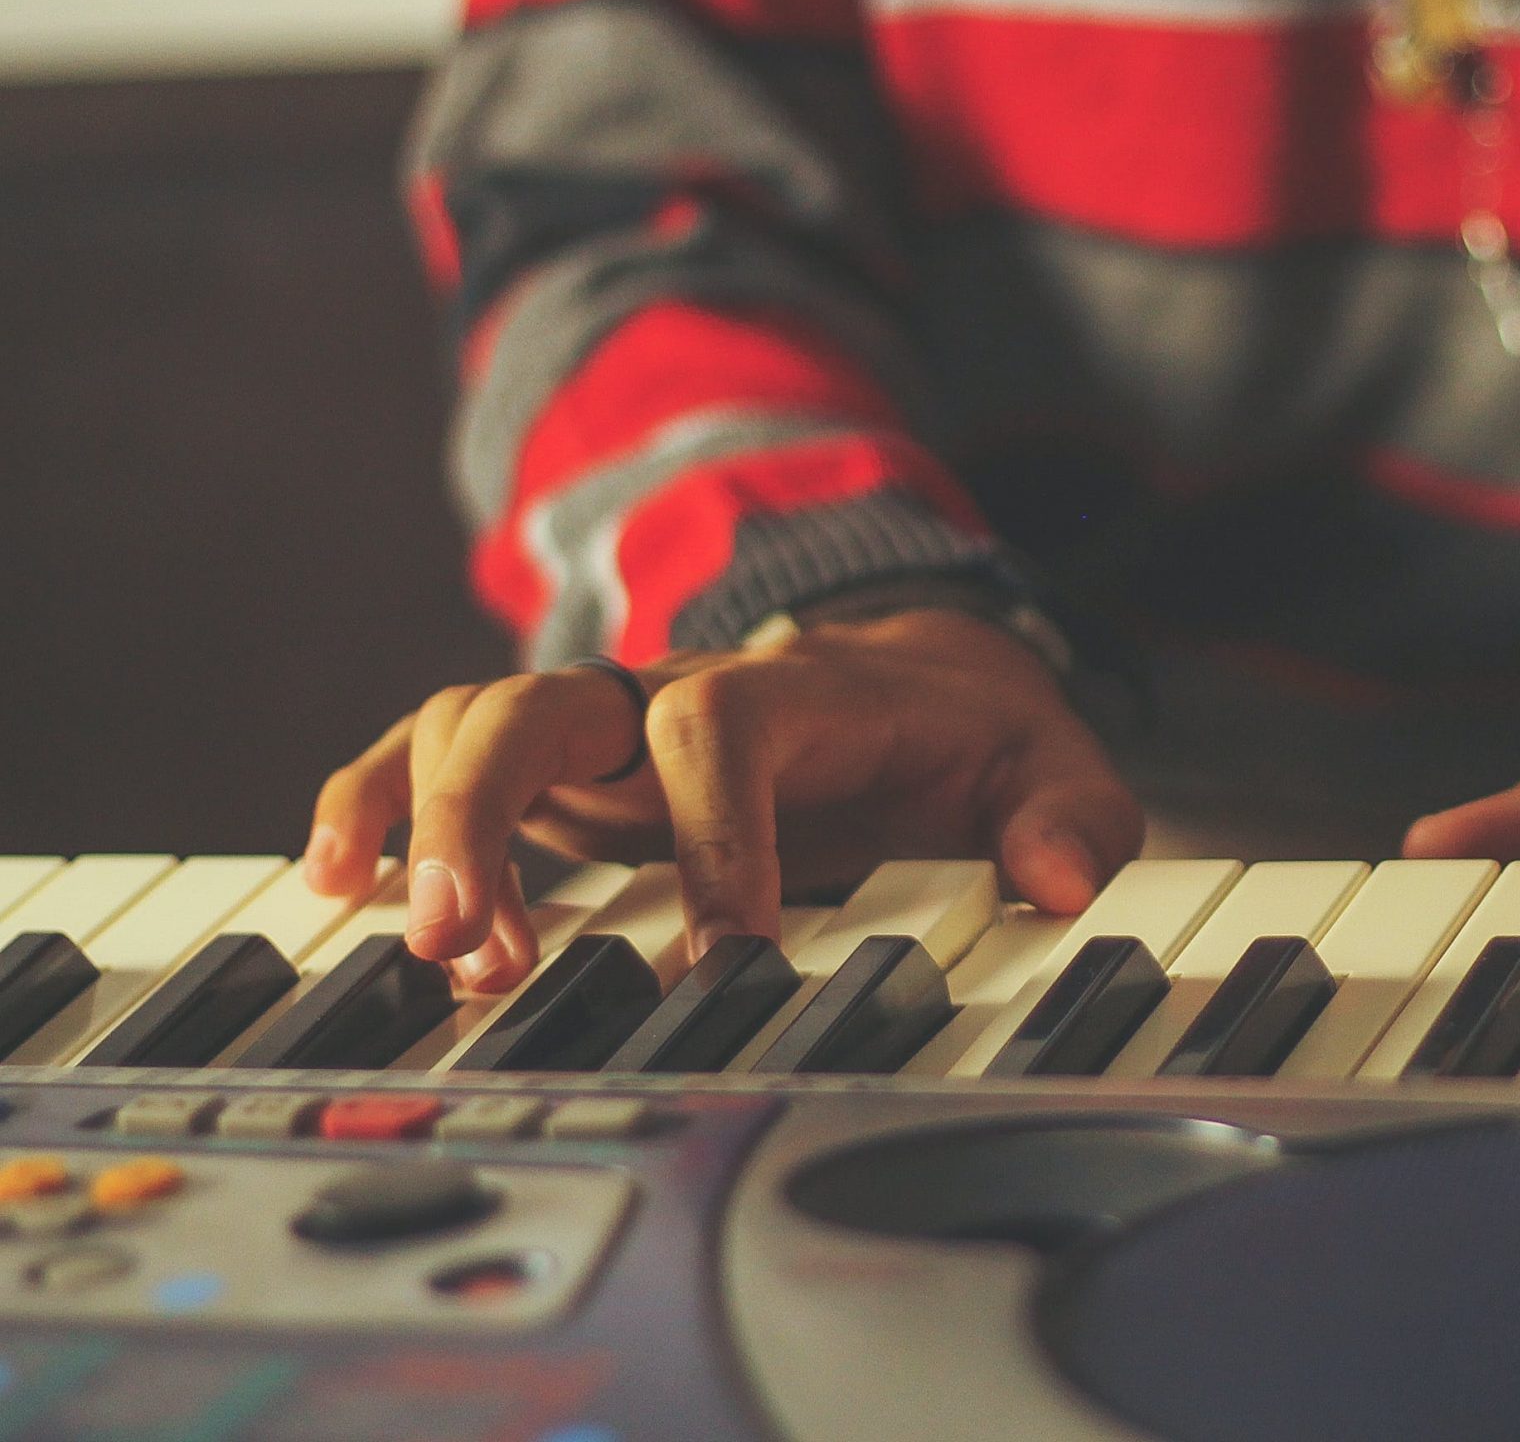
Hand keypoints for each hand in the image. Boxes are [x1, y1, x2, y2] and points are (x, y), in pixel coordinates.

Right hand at [303, 608, 1141, 992]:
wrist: (922, 675)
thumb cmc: (971, 733)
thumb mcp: (1049, 763)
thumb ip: (1070, 817)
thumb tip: (1063, 883)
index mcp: (797, 689)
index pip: (723, 722)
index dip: (713, 828)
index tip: (729, 953)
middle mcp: (675, 690)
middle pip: (547, 703)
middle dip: (491, 814)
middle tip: (474, 943)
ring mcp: (608, 725)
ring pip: (473, 723)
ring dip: (428, 826)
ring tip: (432, 947)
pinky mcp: (564, 766)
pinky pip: (437, 756)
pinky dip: (378, 807)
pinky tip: (340, 885)